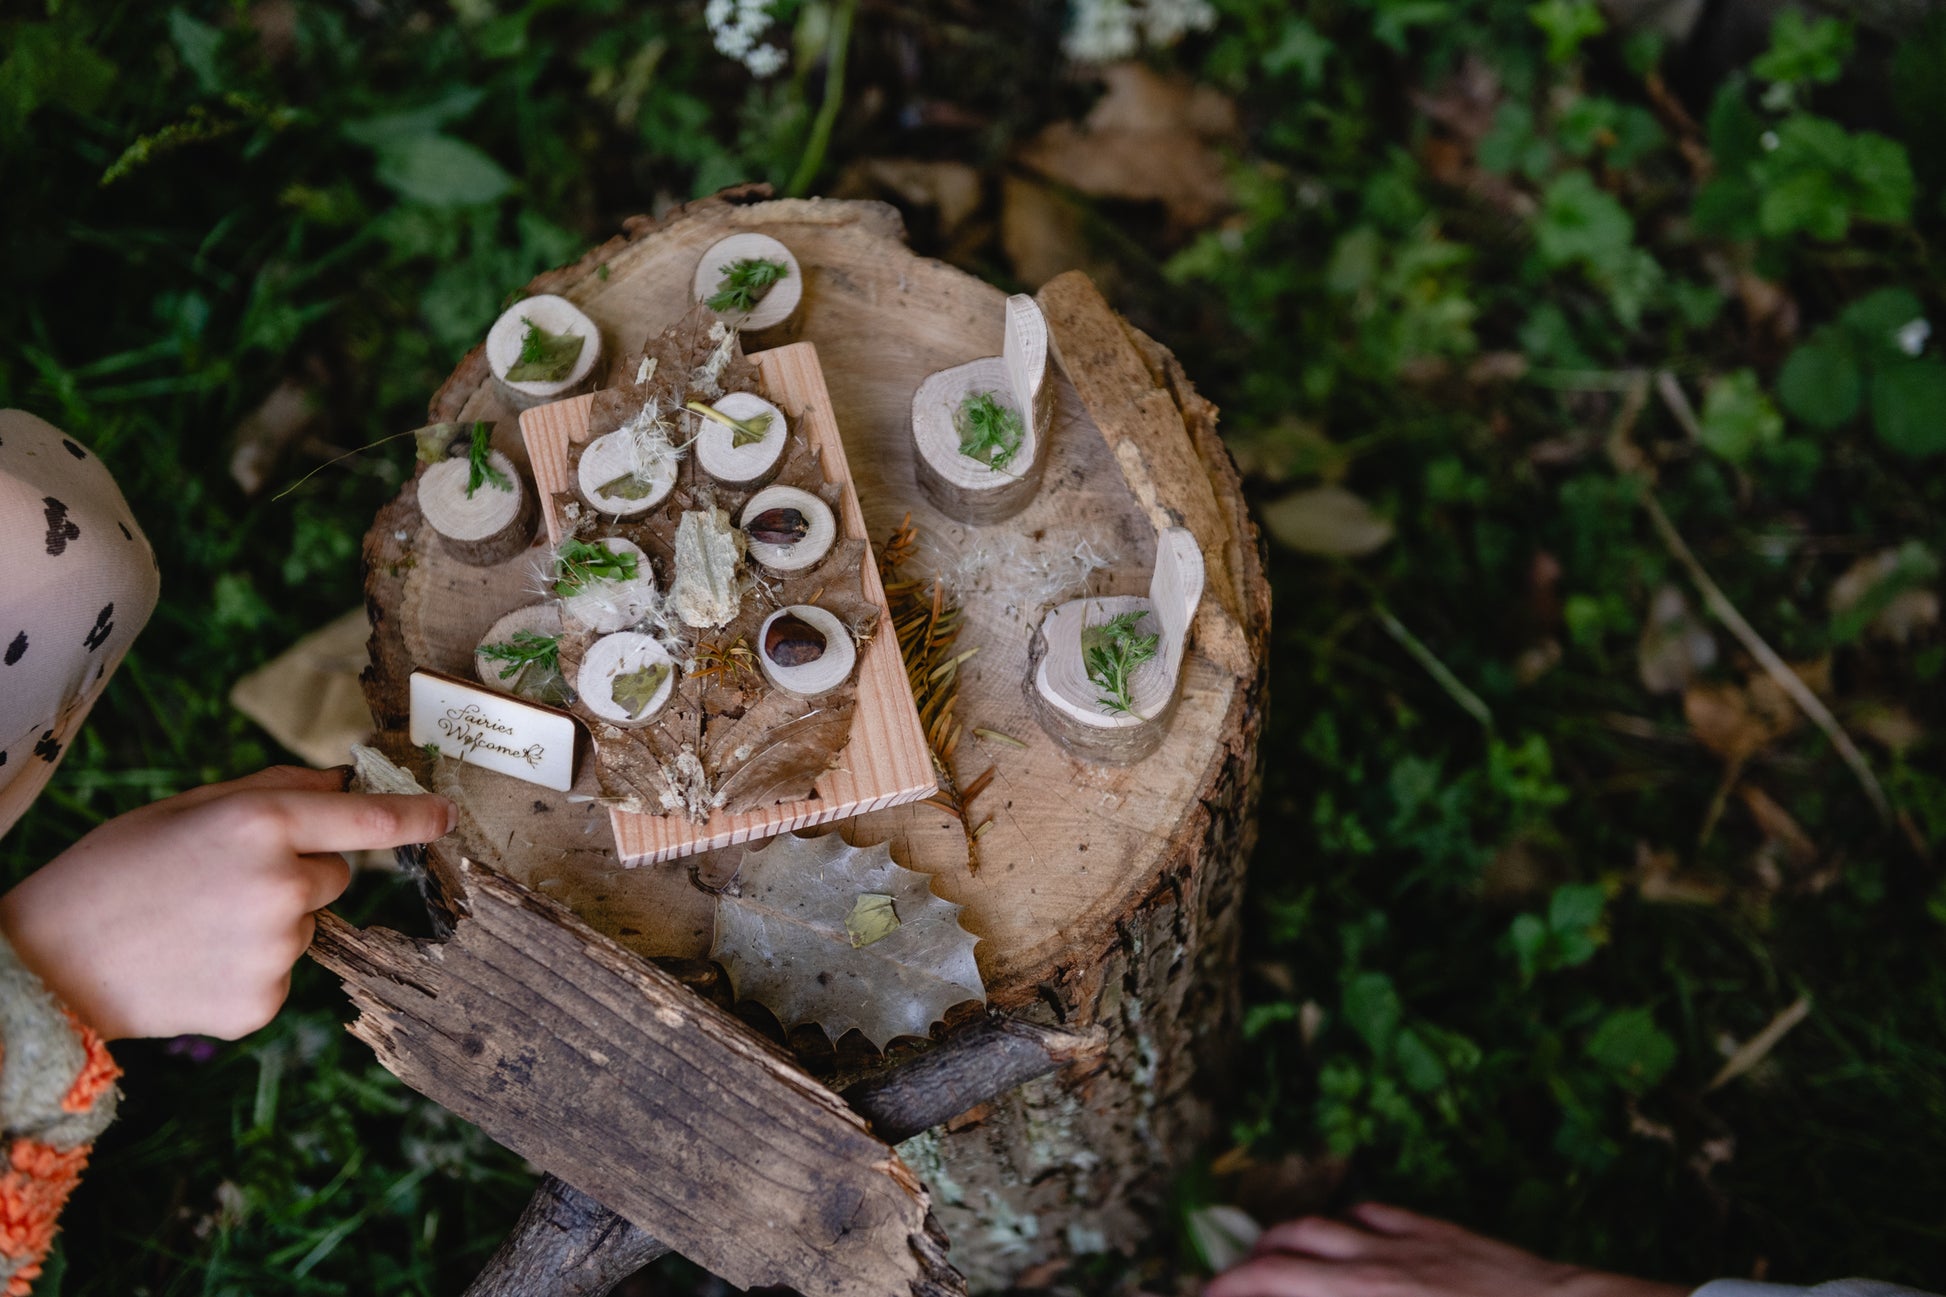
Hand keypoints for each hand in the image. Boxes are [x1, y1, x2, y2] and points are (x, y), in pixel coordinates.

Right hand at [0, 765, 454, 1040]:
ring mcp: (276, 950)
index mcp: (261, 823)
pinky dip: (250, 969)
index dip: (415, 816)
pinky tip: (196, 963)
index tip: (446, 815)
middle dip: (300, 873)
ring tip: (197, 926)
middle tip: (223, 882)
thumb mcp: (189, 808)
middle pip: (337, 875)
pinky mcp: (264, 1001)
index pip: (368, 820)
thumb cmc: (116, 870)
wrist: (49, 964)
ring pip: (308, 926)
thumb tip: (342, 783)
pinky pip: (283, 974)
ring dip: (272, 923)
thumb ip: (275, 790)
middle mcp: (280, 884)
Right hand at [1206, 1203, 1688, 1296]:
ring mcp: (1406, 1243)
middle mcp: (1372, 1263)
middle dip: (1243, 1267)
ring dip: (1285, 1240)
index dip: (1226, 1289)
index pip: (1268, 1283)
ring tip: (1268, 1255)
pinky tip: (1343, 1232)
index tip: (1205, 1295)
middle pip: (1284, 1250)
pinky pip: (1375, 1214)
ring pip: (1323, 1225)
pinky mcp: (1440, 1233)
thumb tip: (1302, 1292)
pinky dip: (1345, 1222)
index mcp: (1360, 1295)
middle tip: (1222, 1285)